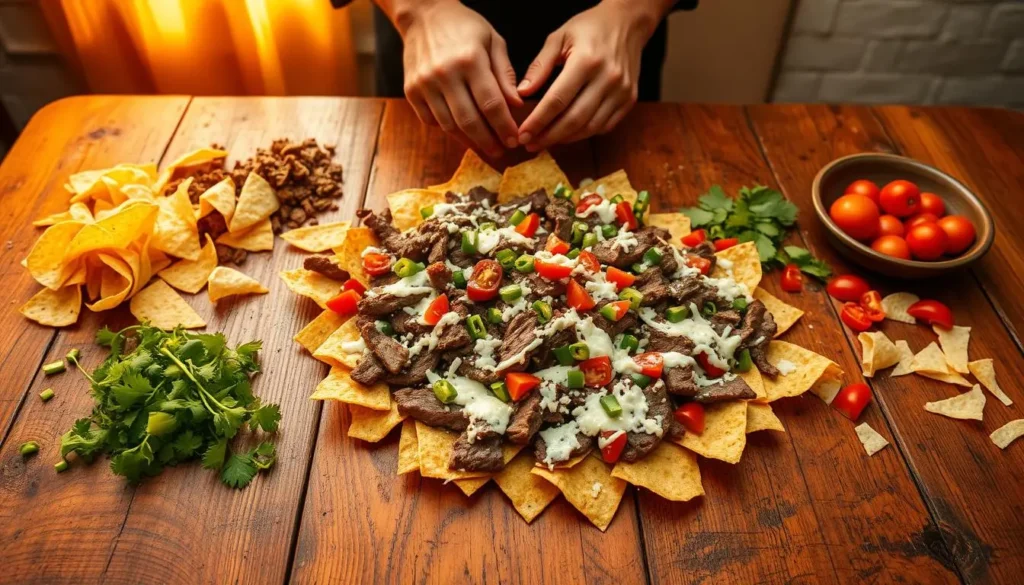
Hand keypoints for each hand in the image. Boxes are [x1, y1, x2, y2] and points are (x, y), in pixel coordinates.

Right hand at [395, 0, 521, 156]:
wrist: (423, 15)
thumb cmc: (464, 26)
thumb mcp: (493, 41)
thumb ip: (505, 74)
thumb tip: (517, 105)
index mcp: (470, 60)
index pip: (491, 104)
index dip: (504, 127)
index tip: (514, 139)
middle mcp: (445, 74)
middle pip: (469, 120)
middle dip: (488, 141)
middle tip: (501, 151)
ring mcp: (424, 84)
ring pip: (449, 125)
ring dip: (469, 140)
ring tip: (484, 146)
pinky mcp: (411, 91)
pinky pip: (431, 120)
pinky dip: (447, 129)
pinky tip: (461, 131)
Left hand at [516, 0, 669, 150]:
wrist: (628, 23)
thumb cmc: (589, 28)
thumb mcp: (558, 38)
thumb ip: (539, 66)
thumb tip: (521, 94)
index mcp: (586, 61)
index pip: (557, 100)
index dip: (538, 121)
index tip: (522, 134)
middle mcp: (608, 79)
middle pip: (574, 119)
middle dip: (549, 136)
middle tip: (530, 144)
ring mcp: (622, 92)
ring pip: (590, 127)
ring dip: (565, 139)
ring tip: (545, 141)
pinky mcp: (630, 100)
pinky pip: (605, 126)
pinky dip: (584, 134)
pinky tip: (568, 134)